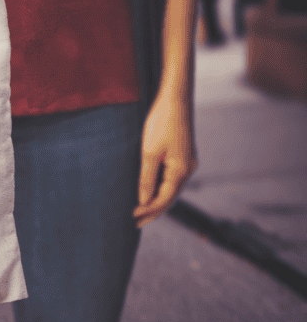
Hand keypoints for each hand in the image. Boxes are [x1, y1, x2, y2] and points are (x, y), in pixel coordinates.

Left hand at [133, 90, 197, 227]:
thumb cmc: (161, 123)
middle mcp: (188, 169)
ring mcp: (187, 162)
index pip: (165, 199)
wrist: (175, 99)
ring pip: (171, 187)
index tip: (133, 218)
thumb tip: (144, 201)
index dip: (150, 210)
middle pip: (170, 196)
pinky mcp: (182, 154)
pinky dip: (160, 187)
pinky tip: (149, 190)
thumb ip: (146, 178)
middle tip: (136, 222)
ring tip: (141, 211)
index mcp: (181, 171)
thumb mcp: (149, 152)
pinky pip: (171, 177)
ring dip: (157, 199)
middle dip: (154, 210)